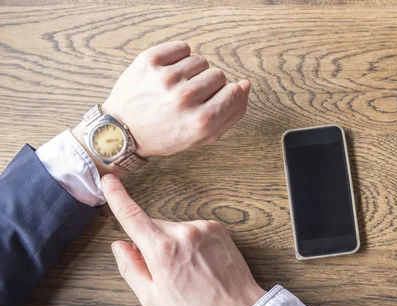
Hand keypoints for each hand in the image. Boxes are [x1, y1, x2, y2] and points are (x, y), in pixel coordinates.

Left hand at [102, 41, 250, 157]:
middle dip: (208, 86)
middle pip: (219, 75)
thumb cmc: (164, 136)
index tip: (212, 100)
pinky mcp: (150, 61)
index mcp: (201, 122)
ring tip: (177, 87)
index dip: (225, 95)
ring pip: (201, 61)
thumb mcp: (202, 138)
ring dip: (193, 72)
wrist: (122, 131)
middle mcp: (185, 99)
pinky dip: (179, 58)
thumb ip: (231, 114)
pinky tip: (170, 73)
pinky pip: (182, 47)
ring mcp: (166, 78)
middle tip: (190, 98)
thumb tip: (246, 86)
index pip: (234, 92)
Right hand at [102, 174, 265, 305]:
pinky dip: (190, 241)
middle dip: (151, 243)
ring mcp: (201, 227)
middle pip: (152, 226)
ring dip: (172, 243)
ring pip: (172, 228)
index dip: (117, 196)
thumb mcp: (152, 298)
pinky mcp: (215, 227)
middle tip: (165, 270)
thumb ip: (130, 268)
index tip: (109, 180)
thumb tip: (119, 245)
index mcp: (162, 250)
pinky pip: (191, 229)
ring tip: (187, 269)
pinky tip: (199, 262)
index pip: (132, 216)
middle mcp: (182, 232)